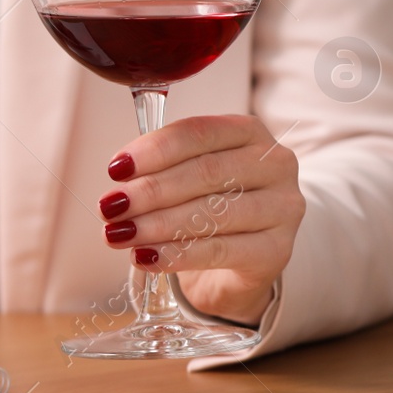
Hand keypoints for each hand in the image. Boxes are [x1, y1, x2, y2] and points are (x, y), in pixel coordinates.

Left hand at [97, 114, 303, 325]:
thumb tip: (118, 177)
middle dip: (150, 191)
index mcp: (248, 133)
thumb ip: (158, 168)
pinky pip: (219, 250)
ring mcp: (282, 208)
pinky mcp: (277, 250)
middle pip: (206, 173)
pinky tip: (146, 257)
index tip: (115, 169)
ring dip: (156, 225)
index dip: (154, 150)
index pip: (199, 133)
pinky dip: (176, 254)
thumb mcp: (186, 177)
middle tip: (110, 207)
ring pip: (212, 213)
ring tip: (118, 234)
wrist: (242, 259)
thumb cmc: (207, 206)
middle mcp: (274, 164)